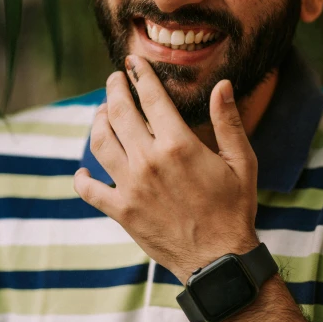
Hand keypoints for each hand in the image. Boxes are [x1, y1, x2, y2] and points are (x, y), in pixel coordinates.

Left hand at [73, 54, 259, 283]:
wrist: (218, 259)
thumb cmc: (234, 208)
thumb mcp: (241, 162)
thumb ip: (228, 121)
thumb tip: (222, 84)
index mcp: (178, 145)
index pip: (151, 97)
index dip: (140, 75)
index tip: (132, 62)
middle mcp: (148, 161)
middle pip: (119, 112)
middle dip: (114, 89)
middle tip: (114, 79)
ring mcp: (131, 186)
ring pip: (100, 142)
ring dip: (97, 121)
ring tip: (101, 112)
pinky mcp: (121, 210)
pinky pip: (90, 189)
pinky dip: (82, 178)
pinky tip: (82, 171)